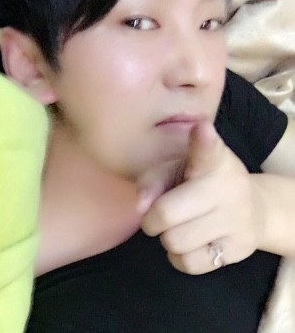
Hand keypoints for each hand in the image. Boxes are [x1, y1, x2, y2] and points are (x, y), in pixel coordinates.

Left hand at [141, 121, 265, 274]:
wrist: (252, 209)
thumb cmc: (201, 184)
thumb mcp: (178, 169)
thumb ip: (154, 179)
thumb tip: (140, 205)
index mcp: (212, 161)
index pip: (207, 150)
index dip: (203, 141)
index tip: (201, 128)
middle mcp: (229, 188)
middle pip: (166, 214)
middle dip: (153, 219)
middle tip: (159, 215)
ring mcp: (237, 220)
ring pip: (175, 242)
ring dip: (167, 238)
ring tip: (179, 227)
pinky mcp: (239, 250)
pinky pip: (188, 264)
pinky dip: (180, 257)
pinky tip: (190, 243)